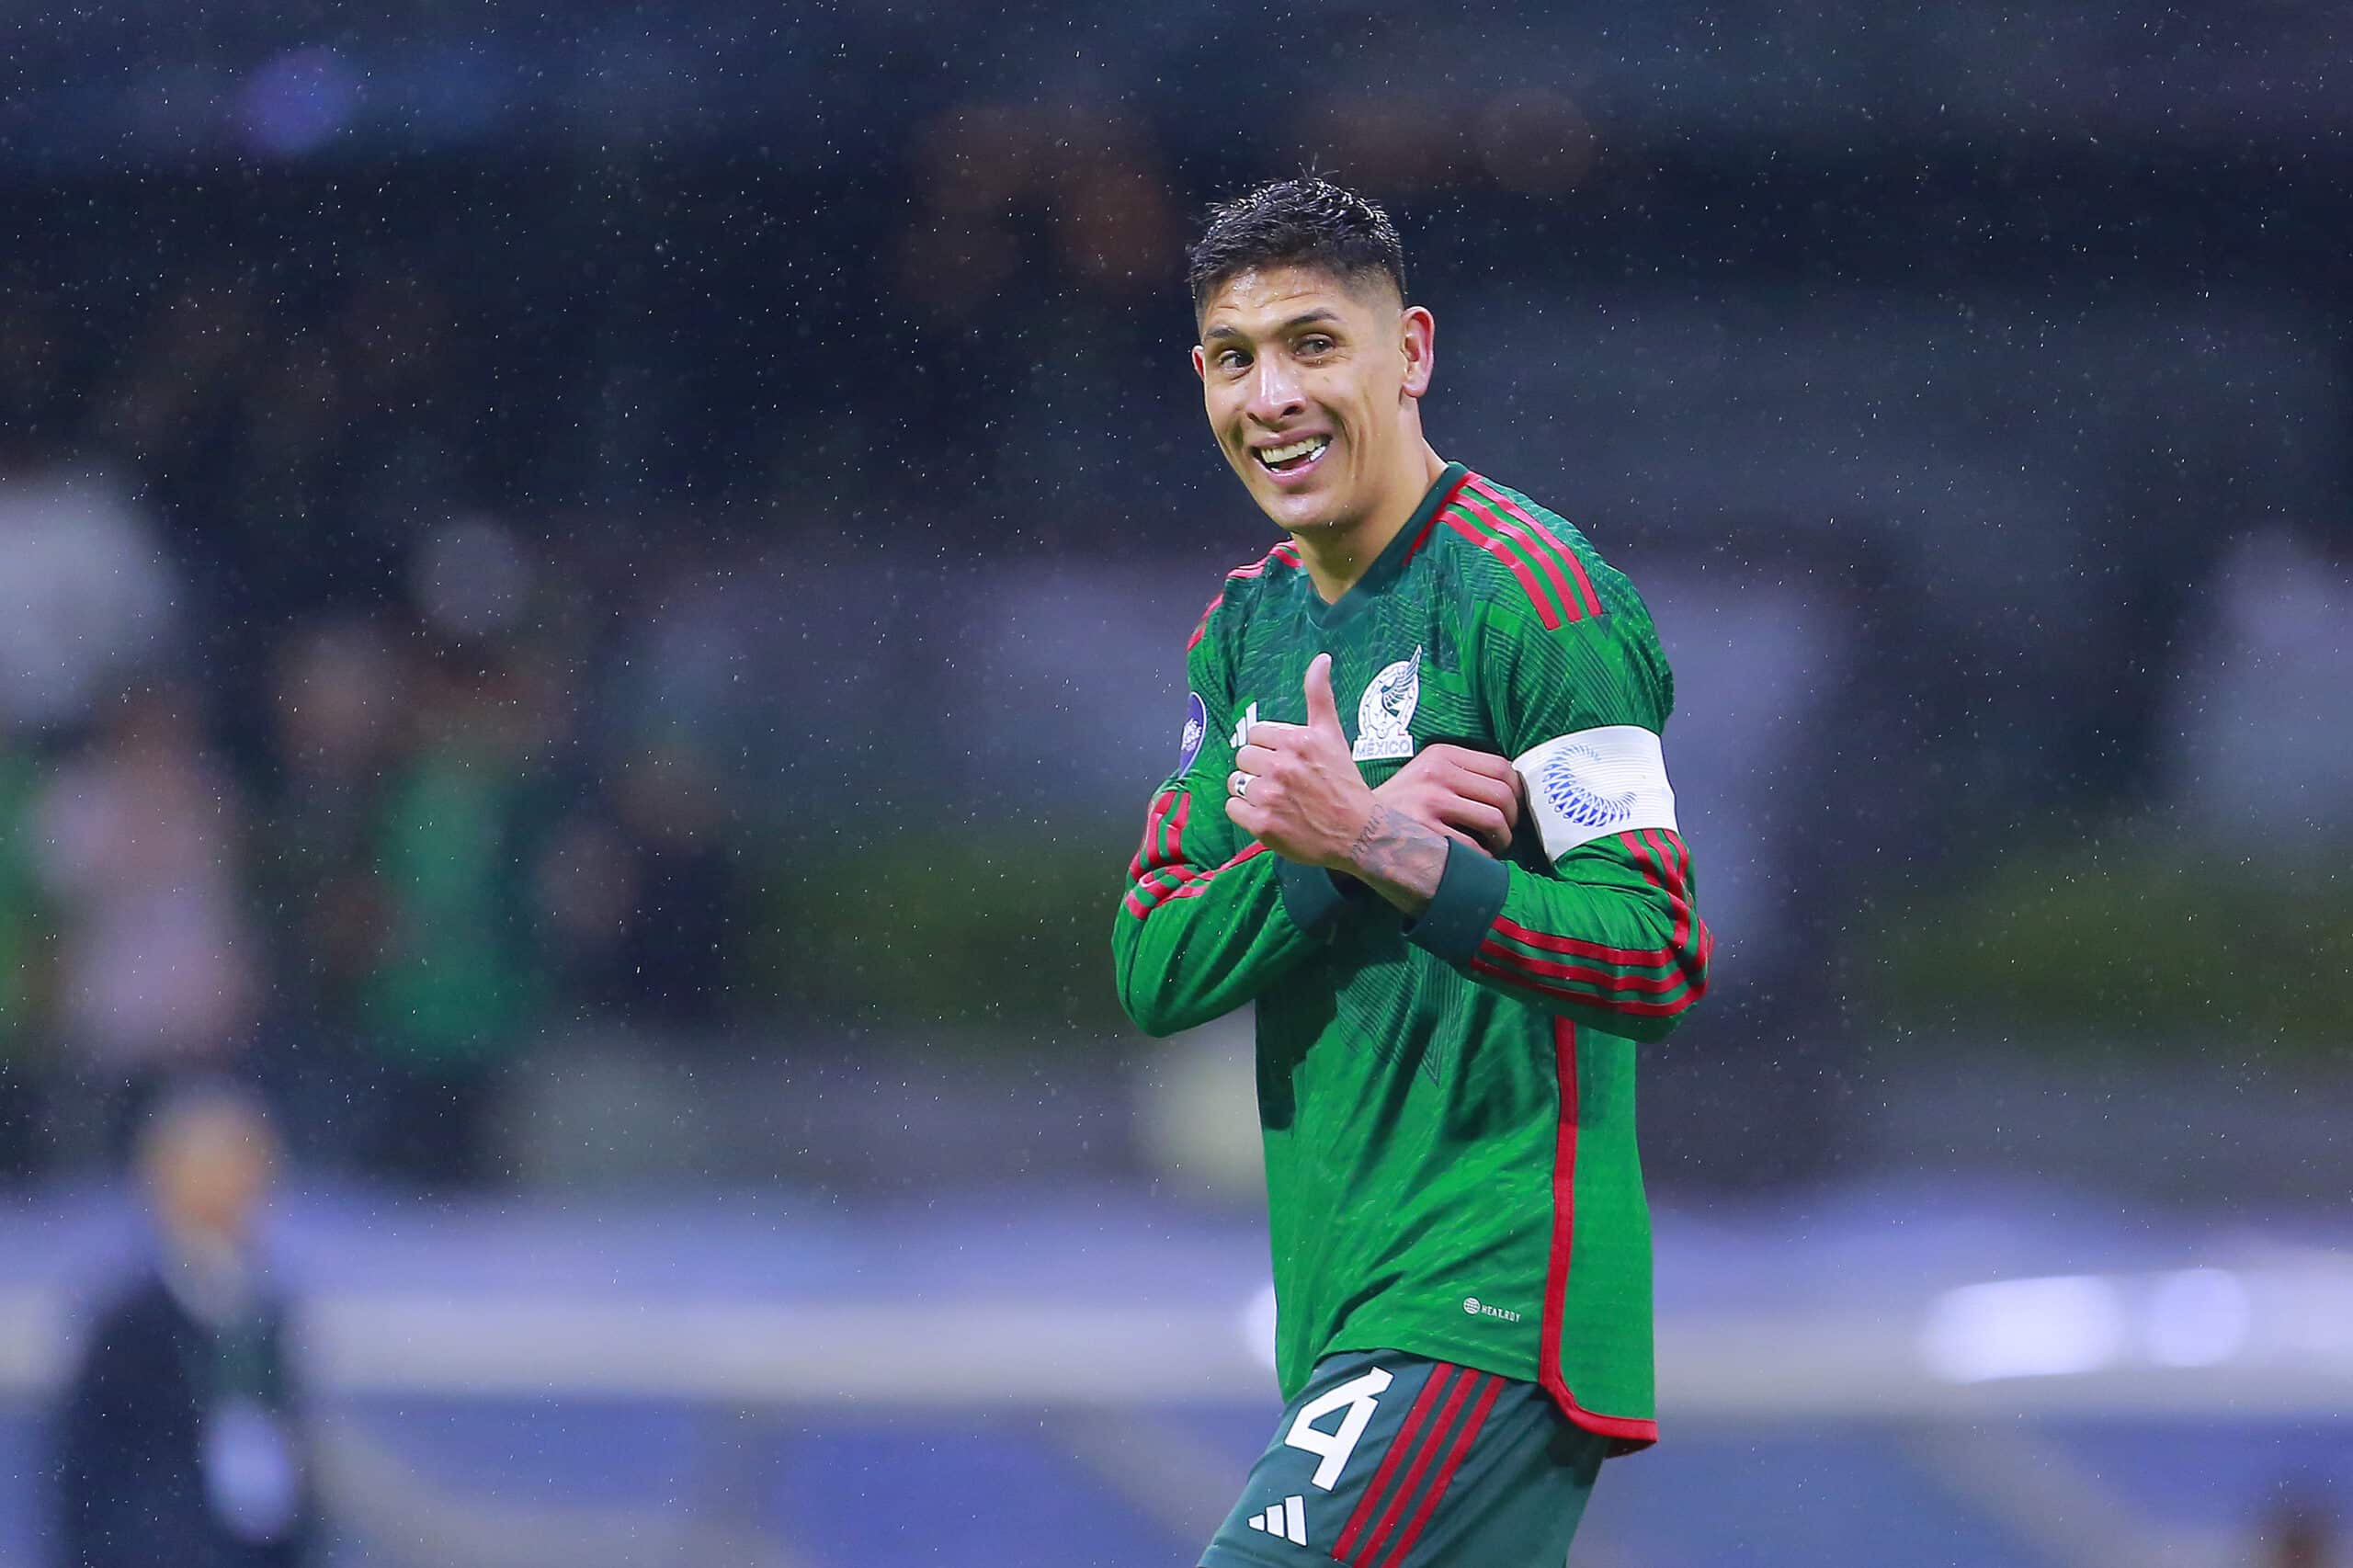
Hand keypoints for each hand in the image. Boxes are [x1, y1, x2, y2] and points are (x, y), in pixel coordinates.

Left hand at [1225, 654, 1375, 868]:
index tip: (1286, 761)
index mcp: (1296, 740)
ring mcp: (1270, 796)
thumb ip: (1320, 696)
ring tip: (1276, 799)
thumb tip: (1321, 658)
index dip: (1268, 748)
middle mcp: (1281, 765)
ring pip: (1236, 782)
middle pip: (1243, 757)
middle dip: (1258, 768)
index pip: (1255, 734)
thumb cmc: (1345, 783)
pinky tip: (1268, 815)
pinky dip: (1246, 813)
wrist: (1359, 833)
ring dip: (1251, 790)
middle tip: (1282, 782)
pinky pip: (1232, 808)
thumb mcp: (1332, 735)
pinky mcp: (1262, 824)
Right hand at [1372, 744, 1521, 857]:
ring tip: (1495, 847)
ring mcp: (1430, 801)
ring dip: (1502, 839)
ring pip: (1493, 820)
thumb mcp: (1425, 773)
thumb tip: (1511, 790)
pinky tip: (1475, 860)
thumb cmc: (1400, 804)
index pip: (1501, 766)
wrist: (1354, 825)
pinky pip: (1474, 848)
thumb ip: (1461, 774)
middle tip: (1504, 832)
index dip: (1516, 791)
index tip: (1512, 806)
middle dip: (1512, 819)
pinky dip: (1483, 858)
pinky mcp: (1425, 831)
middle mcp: (1437, 773)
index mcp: (1441, 754)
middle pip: (1501, 794)